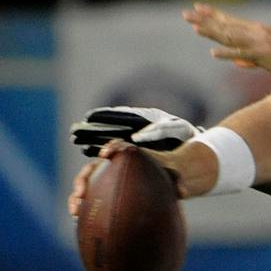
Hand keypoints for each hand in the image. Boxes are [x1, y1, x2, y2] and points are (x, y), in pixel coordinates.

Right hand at [68, 139, 205, 216]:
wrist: (163, 182)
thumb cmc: (168, 176)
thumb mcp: (174, 176)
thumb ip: (177, 181)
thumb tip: (184, 192)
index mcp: (129, 157)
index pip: (116, 147)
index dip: (109, 148)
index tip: (106, 155)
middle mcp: (111, 167)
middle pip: (92, 169)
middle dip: (83, 180)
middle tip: (81, 193)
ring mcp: (103, 180)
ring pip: (85, 185)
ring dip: (77, 197)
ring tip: (75, 211)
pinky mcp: (101, 194)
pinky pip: (89, 200)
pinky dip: (82, 208)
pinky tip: (79, 221)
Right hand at [70, 104, 199, 156]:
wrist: (195, 149)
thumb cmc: (187, 136)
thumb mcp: (177, 129)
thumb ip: (158, 130)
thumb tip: (136, 137)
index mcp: (143, 119)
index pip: (120, 117)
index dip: (104, 117)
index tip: (89, 117)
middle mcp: (135, 128)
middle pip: (109, 127)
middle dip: (92, 129)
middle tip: (74, 131)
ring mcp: (133, 140)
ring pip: (108, 138)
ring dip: (92, 139)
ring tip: (75, 140)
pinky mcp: (134, 153)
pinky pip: (114, 151)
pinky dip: (101, 152)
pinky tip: (89, 154)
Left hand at [183, 3, 270, 84]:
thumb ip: (252, 59)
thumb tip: (237, 62)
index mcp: (260, 31)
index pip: (231, 20)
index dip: (213, 15)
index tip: (198, 8)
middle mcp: (258, 33)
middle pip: (226, 25)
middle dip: (205, 19)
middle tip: (186, 14)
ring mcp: (260, 44)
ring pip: (231, 36)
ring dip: (212, 31)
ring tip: (194, 27)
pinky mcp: (265, 57)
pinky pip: (243, 54)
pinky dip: (228, 54)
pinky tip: (214, 53)